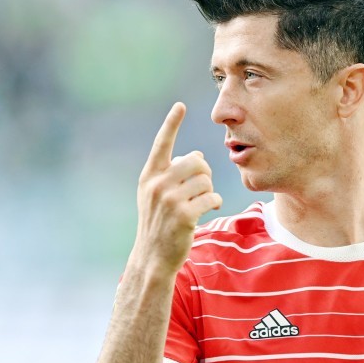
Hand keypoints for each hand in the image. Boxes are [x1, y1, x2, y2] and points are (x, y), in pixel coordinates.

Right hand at [134, 102, 222, 276]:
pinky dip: (213, 202)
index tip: (180, 106)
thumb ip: (172, 174)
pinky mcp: (184, 215)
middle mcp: (157, 184)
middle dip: (204, 172)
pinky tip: (207, 209)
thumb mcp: (156, 196)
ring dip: (209, 190)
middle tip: (202, 186)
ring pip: (205, 180)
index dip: (172, 124)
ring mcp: (169, 199)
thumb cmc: (159, 223)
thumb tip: (198, 154)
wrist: (152, 257)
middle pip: (196, 161)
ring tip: (201, 202)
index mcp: (150, 176)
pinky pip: (211, 197)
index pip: (162, 144)